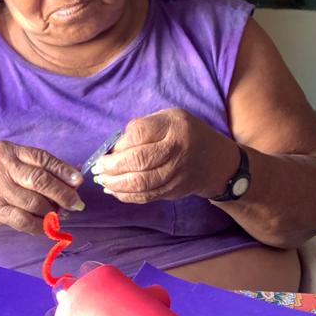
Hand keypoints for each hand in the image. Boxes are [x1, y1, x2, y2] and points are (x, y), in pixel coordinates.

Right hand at [0, 141, 83, 233]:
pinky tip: (46, 226)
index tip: (78, 181)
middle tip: (76, 203)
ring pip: (34, 203)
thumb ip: (34, 166)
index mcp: (8, 151)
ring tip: (59, 214)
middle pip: (40, 181)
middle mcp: (2, 168)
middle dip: (63, 194)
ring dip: (52, 211)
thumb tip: (72, 176)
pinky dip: (39, 226)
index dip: (63, 170)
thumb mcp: (6, 161)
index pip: (41, 158)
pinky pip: (24, 221)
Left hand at [90, 109, 238, 202]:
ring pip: (141, 183)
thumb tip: (114, 147)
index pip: (139, 133)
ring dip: (115, 183)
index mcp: (173, 126)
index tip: (108, 149)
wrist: (217, 161)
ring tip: (102, 179)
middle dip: (112, 166)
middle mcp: (177, 150)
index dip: (119, 143)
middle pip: (138, 160)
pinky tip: (113, 190)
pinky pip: (146, 196)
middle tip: (97, 168)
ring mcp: (176, 173)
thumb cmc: (185, 135)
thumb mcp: (169, 119)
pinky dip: (126, 195)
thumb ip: (143, 128)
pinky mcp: (174, 191)